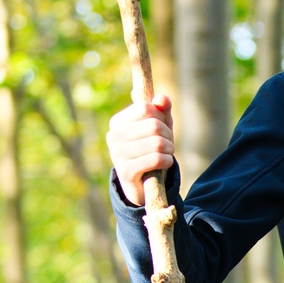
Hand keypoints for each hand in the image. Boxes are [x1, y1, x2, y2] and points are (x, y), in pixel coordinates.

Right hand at [108, 93, 174, 207]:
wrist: (143, 184)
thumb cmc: (151, 150)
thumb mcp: (159, 127)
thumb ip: (161, 110)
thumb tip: (162, 98)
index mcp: (118, 122)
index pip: (145, 108)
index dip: (160, 117)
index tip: (162, 127)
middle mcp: (113, 136)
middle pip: (154, 126)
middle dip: (168, 135)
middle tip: (168, 144)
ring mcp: (117, 154)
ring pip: (157, 143)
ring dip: (169, 149)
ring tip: (167, 154)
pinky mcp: (126, 171)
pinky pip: (156, 159)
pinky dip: (167, 161)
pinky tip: (164, 163)